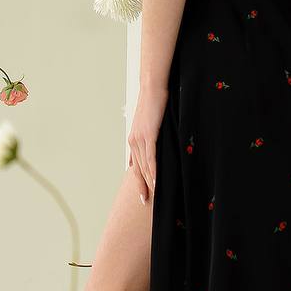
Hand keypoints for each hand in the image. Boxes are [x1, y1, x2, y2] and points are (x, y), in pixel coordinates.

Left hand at [129, 86, 167, 204]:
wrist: (152, 88)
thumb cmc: (155, 103)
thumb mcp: (151, 123)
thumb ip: (152, 136)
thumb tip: (157, 146)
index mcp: (134, 140)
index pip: (136, 166)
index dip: (139, 182)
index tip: (143, 194)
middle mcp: (133, 142)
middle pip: (138, 170)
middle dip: (142, 187)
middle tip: (146, 203)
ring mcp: (139, 139)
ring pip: (144, 166)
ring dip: (149, 182)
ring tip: (153, 196)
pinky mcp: (148, 135)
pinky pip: (150, 157)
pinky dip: (153, 171)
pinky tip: (156, 181)